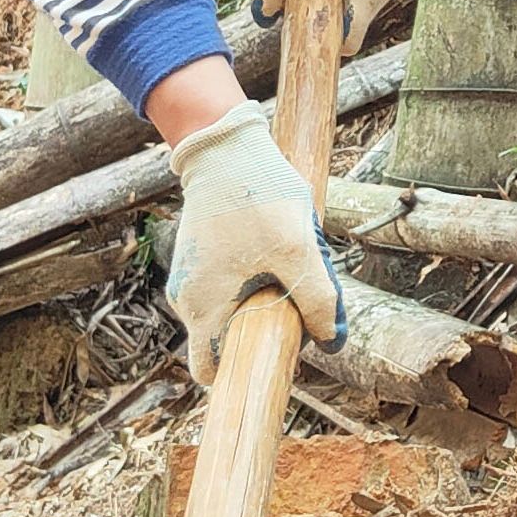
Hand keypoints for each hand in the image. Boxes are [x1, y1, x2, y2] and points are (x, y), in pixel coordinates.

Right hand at [161, 101, 346, 384]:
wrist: (225, 145)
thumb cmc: (257, 196)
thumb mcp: (298, 251)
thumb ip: (318, 301)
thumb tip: (330, 342)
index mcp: (201, 309)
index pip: (212, 371)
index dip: (246, 371)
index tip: (278, 353)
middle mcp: (186, 300)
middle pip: (228, 340)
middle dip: (262, 329)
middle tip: (292, 299)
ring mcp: (190, 278)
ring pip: (232, 310)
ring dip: (260, 300)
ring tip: (283, 262)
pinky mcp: (200, 258)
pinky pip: (228, 287)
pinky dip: (252, 278)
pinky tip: (272, 247)